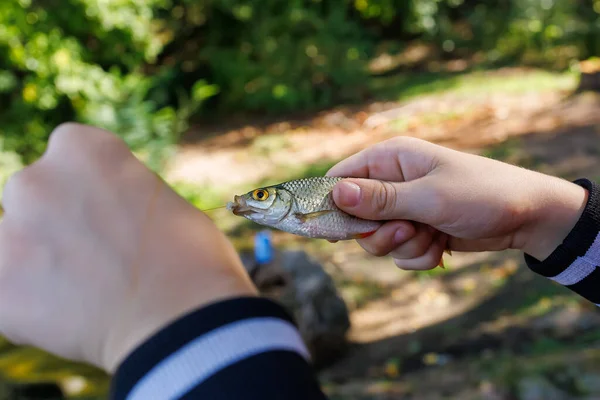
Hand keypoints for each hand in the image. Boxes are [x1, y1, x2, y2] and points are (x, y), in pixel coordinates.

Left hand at [0, 123, 256, 371]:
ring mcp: (11, 234)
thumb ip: (120, 198)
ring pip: (17, 246)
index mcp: (81, 148)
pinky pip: (10, 294)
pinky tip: (77, 319)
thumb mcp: (161, 203)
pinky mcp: (0, 288)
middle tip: (100, 256)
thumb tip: (107, 220)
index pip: (68, 155)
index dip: (91, 188)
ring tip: (91, 294)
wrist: (183, 320)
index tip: (112, 213)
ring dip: (42, 264)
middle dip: (57, 221)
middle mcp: (35, 180)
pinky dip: (34, 309)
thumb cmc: (192, 259)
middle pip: (35, 197)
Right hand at [327, 136, 587, 269]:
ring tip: (432, 235)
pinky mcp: (417, 229)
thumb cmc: (481, 194)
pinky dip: (418, 255)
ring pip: (377, 240)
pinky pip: (399, 253)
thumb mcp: (428, 197)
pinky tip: (441, 245)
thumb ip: (380, 199)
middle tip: (407, 230)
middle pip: (354, 218)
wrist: (528, 216)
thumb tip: (334, 194)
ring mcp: (404, 208)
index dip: (331, 205)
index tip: (333, 232)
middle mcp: (392, 182)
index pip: (339, 179)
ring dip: (403, 246)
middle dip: (378, 234)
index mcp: (389, 159)